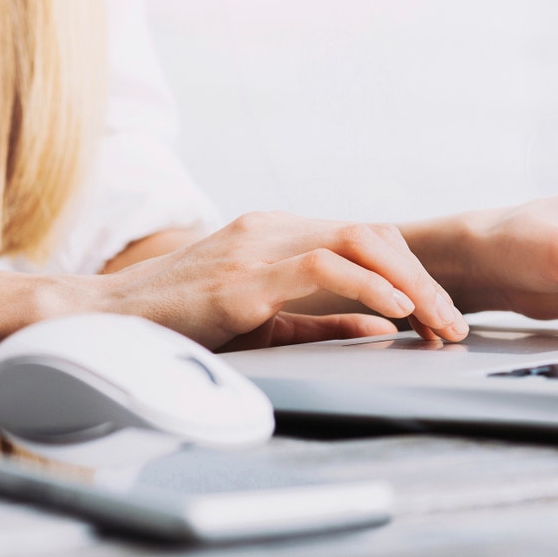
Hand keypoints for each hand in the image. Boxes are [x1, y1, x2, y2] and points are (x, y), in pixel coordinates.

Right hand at [96, 212, 468, 350]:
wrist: (104, 320)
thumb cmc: (182, 322)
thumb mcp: (266, 322)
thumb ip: (323, 322)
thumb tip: (383, 328)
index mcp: (280, 234)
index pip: (367, 239)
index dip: (413, 274)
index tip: (441, 316)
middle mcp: (274, 228)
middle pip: (374, 235)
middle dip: (424, 279)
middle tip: (454, 324)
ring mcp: (258, 246)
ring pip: (359, 242)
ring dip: (410, 284)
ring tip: (437, 322)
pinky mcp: (243, 276)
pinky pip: (322, 266)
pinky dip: (368, 287)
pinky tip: (395, 313)